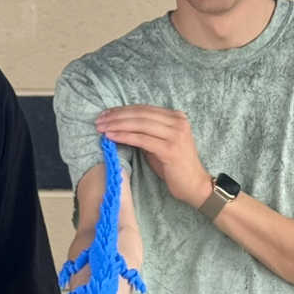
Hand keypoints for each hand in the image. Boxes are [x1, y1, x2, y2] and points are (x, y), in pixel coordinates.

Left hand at [96, 105, 212, 207]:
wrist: (194, 185)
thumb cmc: (174, 166)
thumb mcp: (159, 144)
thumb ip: (146, 132)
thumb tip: (120, 125)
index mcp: (175, 117)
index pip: (143, 109)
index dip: (122, 110)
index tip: (105, 114)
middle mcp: (178, 121)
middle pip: (140, 114)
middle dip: (116, 116)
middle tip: (99, 120)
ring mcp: (175, 134)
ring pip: (140, 124)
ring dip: (117, 125)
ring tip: (101, 128)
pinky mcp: (170, 148)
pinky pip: (142, 139)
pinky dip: (125, 136)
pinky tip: (111, 136)